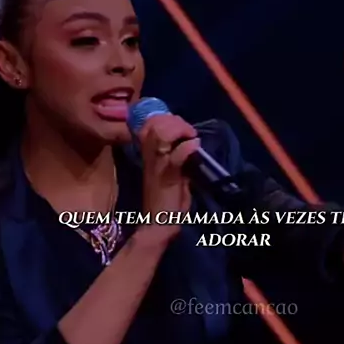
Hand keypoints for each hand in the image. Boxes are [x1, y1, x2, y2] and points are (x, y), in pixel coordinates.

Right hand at [137, 113, 199, 244]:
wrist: (160, 224)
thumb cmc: (167, 200)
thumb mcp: (173, 174)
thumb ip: (178, 158)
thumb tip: (189, 143)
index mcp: (149, 156)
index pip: (149, 126)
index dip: (164, 118)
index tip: (181, 125)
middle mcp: (150, 158)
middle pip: (154, 126)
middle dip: (174, 121)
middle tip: (189, 131)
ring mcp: (157, 167)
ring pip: (161, 137)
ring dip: (179, 130)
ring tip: (191, 136)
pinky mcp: (167, 179)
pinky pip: (174, 159)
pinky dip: (186, 149)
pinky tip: (194, 145)